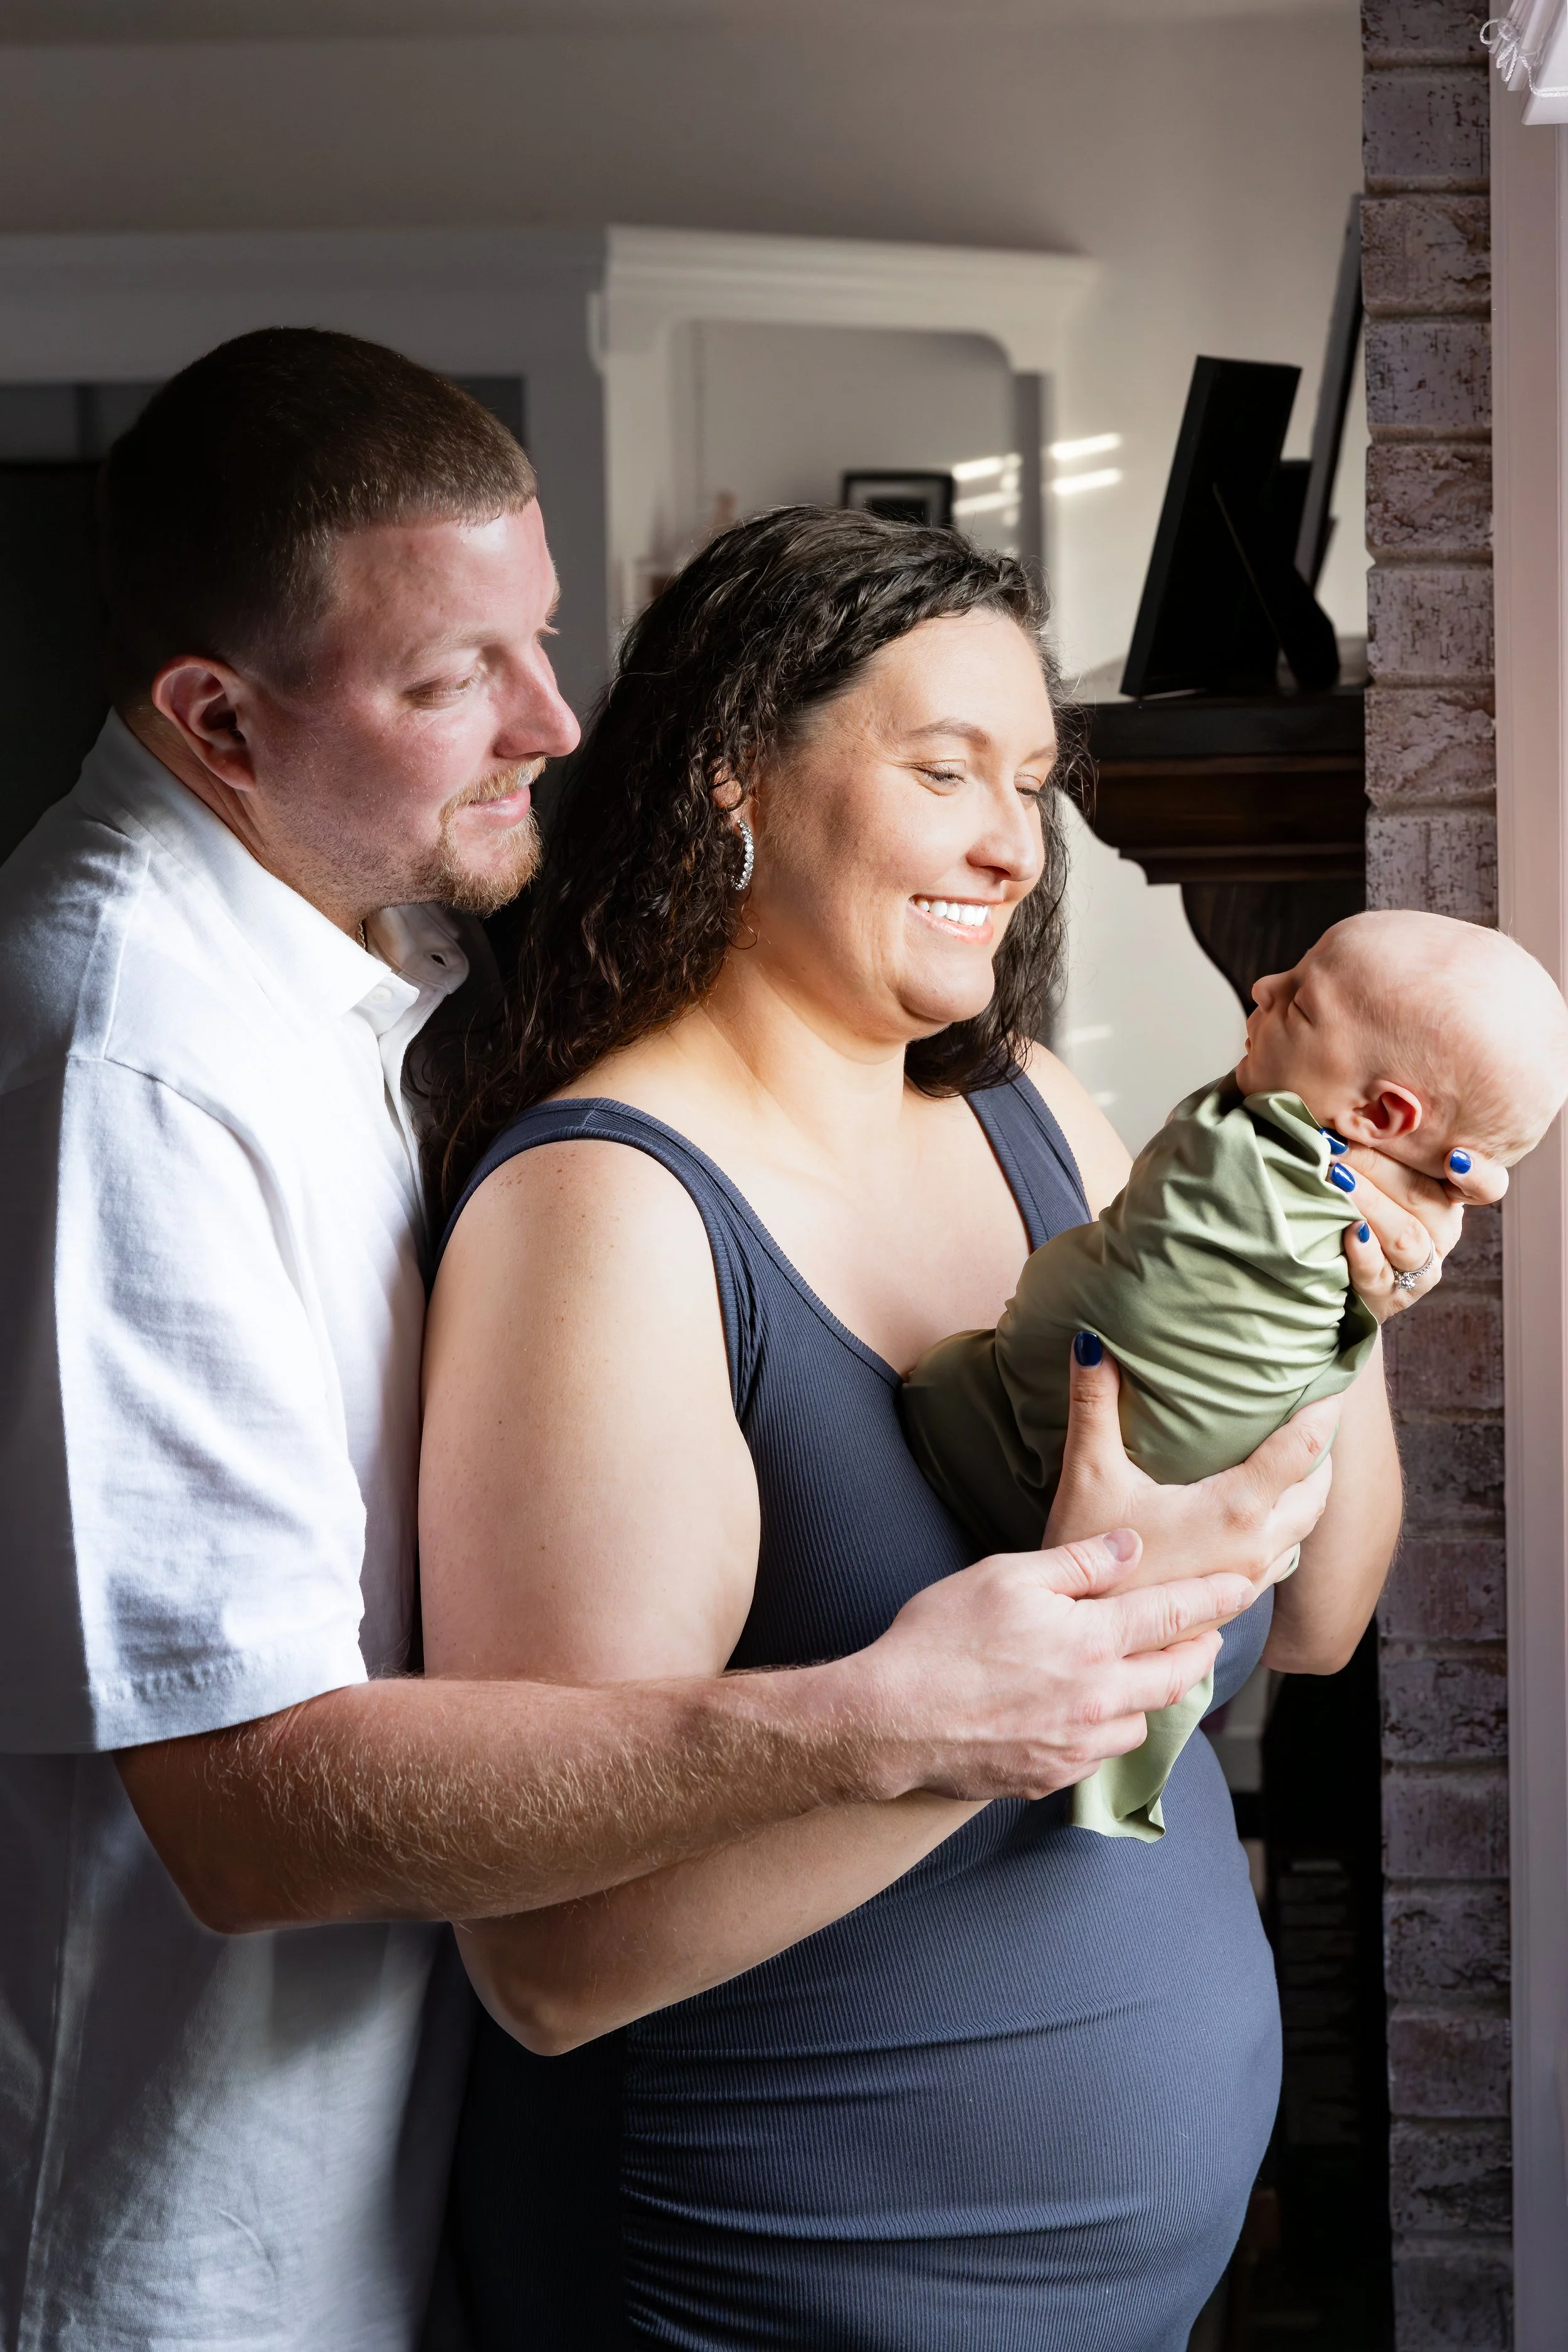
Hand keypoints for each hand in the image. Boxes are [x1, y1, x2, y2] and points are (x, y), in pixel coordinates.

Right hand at [854, 1526, 1255, 1803]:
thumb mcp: (1005, 1577)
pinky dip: (1104, 1732)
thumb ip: (1077, 1563)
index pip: (1176, 1614)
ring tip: (1139, 1673)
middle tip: (1206, 1634)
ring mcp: (1076, 1747)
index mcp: (1091, 1643)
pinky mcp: (1049, 1779)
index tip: (1245, 1587)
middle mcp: (1098, 1701)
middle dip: (1200, 1651)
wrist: (888, 1722)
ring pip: (1141, 1722)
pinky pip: (1098, 1756)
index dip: (1217, 1598)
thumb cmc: (939, 1640)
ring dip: (1150, 1695)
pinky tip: (1081, 1714)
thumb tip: (1131, 1545)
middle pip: (1177, 1677)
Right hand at [1042, 1339, 1334, 1590]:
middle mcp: (1254, 1548)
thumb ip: (1093, 1403)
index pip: (1300, 1451)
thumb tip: (1091, 1342)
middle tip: (1317, 1419)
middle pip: (1316, 1493)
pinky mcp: (1232, 1603)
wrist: (1079, 1633)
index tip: (1336, 1385)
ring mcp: (1247, 1581)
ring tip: (1296, 1463)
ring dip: (1308, 1495)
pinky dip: (1286, 1528)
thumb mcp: (1088, 1472)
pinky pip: (1281, 1559)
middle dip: (1322, 1455)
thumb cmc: (1084, 1552)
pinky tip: (1260, 1518)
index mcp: (1234, 1510)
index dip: (1323, 1415)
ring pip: (1304, 1532)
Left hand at [1330, 1134, 1501, 1322]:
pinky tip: (1349, 1231)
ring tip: (1336, 1177)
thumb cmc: (1357, 1210)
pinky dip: (1363, 1252)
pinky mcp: (1390, 1296)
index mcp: (1447, 1196)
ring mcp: (1420, 1267)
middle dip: (1376, 1165)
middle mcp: (1442, 1231)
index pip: (1486, 1185)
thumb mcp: (1376, 1177)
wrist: (1339, 1279)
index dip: (1476, 1173)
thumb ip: (1381, 1150)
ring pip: (1404, 1234)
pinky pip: (1378, 1273)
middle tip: (1336, 1142)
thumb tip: (1352, 1108)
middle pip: (1422, 1197)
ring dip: (1368, 1201)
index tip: (1454, 1157)